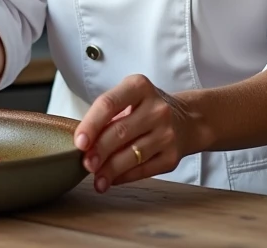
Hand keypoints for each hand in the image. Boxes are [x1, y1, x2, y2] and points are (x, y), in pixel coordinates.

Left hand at [73, 74, 193, 193]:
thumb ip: (107, 115)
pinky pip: (144, 170)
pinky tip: (112, 180)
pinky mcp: (173, 156)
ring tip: (97, 179)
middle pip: (120, 131)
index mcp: (139, 87)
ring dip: (110, 170)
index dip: (91, 124)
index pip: (108, 104)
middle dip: (99, 151)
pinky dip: (124, 176)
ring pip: (132, 154)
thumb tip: (83, 144)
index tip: (79, 142)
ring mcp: (167, 133)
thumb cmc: (147, 108)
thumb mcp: (129, 98)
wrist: (187, 121)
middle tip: (85, 164)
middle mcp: (156, 108)